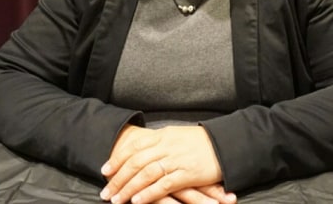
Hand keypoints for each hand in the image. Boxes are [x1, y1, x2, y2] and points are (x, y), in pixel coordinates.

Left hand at [99, 125, 231, 203]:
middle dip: (118, 178)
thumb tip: (142, 146)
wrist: (226, 143)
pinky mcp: (188, 174)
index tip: (105, 169)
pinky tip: (137, 201)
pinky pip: (163, 184)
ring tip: (117, 199)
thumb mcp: (178, 134)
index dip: (118, 158)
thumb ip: (160, 140)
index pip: (134, 146)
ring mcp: (177, 159)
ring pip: (146, 174)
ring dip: (129, 188)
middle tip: (106, 191)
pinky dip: (148, 193)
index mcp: (164, 135)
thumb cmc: (202, 141)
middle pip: (136, 162)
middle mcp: (167, 145)